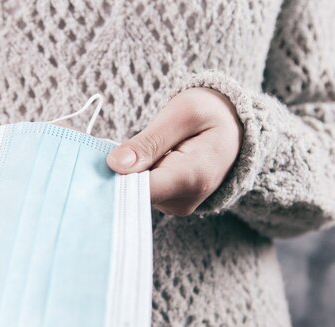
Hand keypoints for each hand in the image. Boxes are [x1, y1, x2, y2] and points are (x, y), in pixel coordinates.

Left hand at [106, 87, 242, 215]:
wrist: (237, 128)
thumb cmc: (212, 113)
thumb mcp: (183, 113)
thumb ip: (149, 141)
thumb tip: (114, 165)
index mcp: (193, 177)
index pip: (140, 191)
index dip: (114, 179)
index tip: (97, 163)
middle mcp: (185, 200)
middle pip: (134, 193)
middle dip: (120, 171)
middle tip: (121, 146)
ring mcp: (177, 205)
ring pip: (135, 192)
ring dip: (130, 171)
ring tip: (147, 148)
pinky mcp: (170, 204)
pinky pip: (141, 191)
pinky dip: (138, 175)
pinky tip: (149, 159)